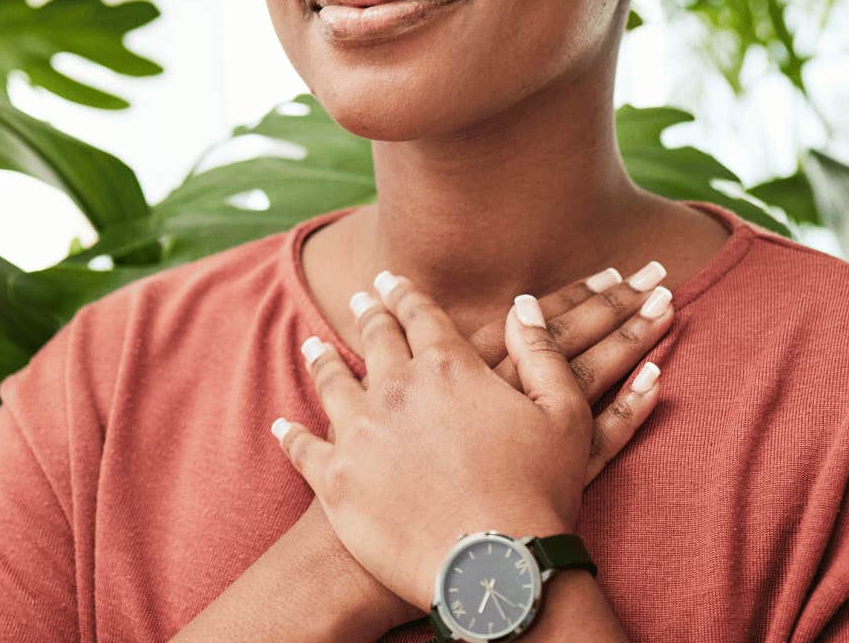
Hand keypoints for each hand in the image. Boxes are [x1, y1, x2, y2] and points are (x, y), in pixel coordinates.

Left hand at [272, 269, 668, 611]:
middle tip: (361, 299)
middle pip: (375, 340)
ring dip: (323, 362)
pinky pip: (304, 448)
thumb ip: (542, 353)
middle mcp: (397, 388)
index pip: (421, 316)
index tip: (392, 280)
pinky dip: (292, 436)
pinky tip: (284, 427)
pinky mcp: (335, 480)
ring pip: (332, 383)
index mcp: (449, 367)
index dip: (406, 295)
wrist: (492, 569)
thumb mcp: (564, 415)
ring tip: (314, 347)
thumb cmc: (538, 494)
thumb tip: (522, 304)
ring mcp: (359, 433)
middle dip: (368, 315)